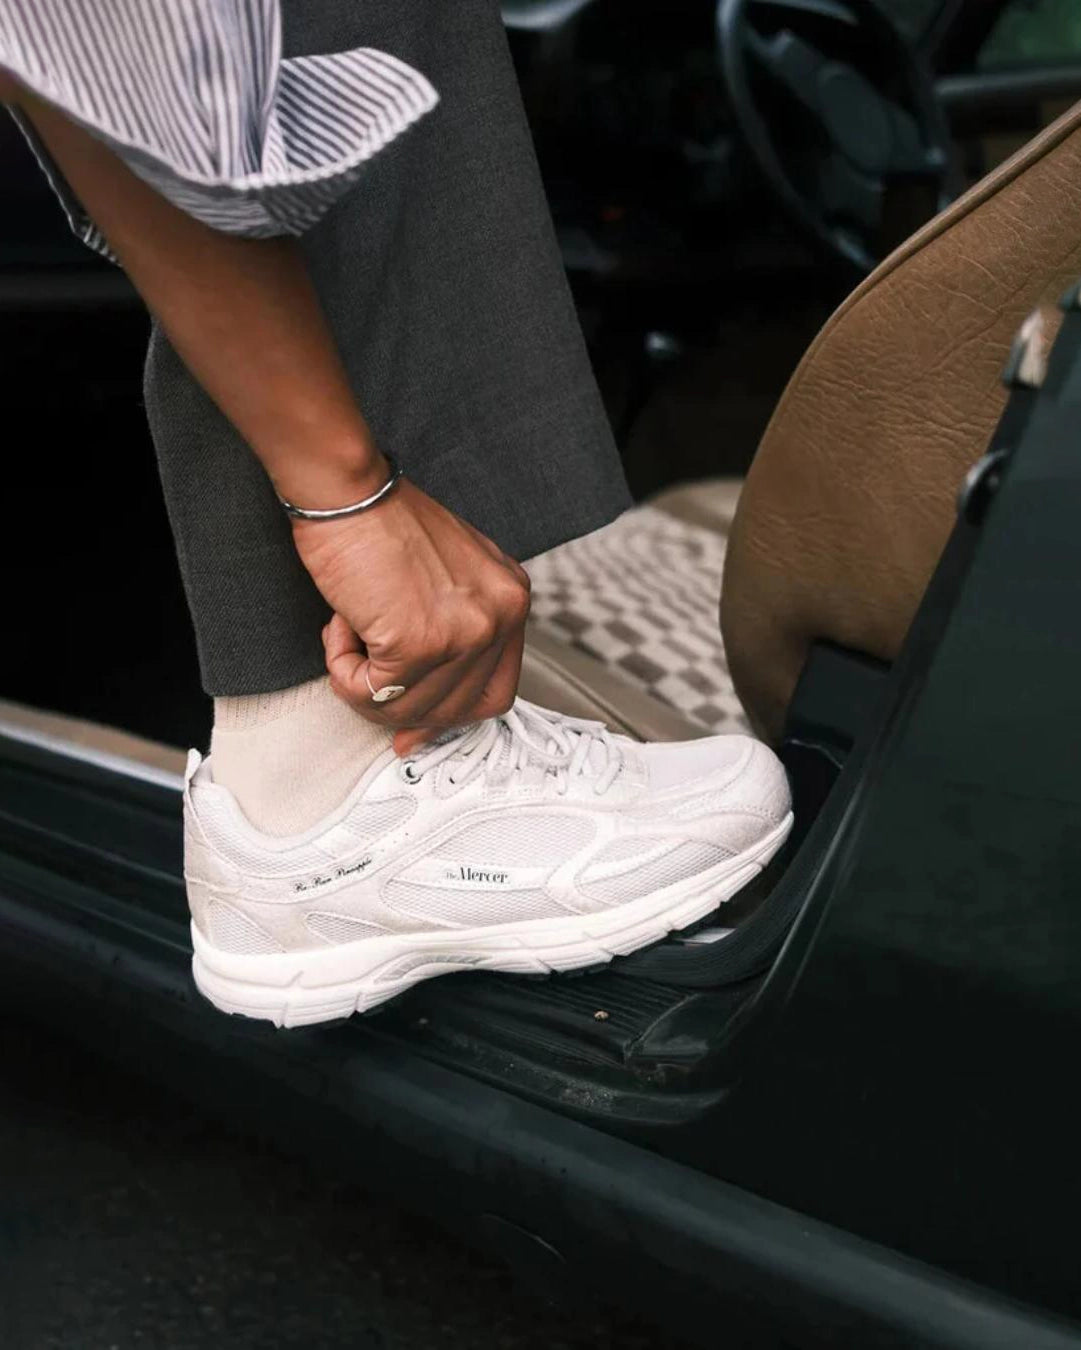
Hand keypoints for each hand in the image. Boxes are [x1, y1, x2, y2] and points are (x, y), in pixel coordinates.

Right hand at [291, 477, 530, 755]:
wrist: (348, 492)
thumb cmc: (383, 525)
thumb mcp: (446, 580)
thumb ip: (451, 638)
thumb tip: (424, 718)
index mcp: (512, 600)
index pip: (494, 692)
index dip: (447, 718)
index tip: (409, 730)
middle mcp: (501, 617)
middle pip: (453, 709)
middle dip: (398, 706)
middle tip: (361, 675)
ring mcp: (466, 632)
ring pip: (408, 708)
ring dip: (363, 682)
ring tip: (350, 631)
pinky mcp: (421, 642)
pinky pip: (370, 692)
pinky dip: (343, 669)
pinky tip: (342, 625)